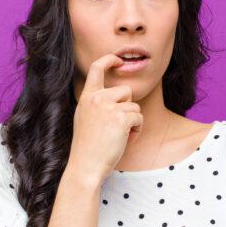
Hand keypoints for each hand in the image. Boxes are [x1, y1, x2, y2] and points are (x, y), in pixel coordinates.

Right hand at [69, 53, 143, 184]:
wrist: (85, 166)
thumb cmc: (88, 148)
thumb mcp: (85, 119)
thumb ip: (97, 104)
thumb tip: (120, 97)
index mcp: (86, 97)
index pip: (97, 68)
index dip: (109, 60)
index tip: (118, 61)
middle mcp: (96, 98)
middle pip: (126, 91)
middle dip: (128, 108)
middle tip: (119, 127)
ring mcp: (108, 106)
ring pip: (135, 106)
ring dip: (133, 122)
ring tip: (121, 136)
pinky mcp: (121, 117)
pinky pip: (139, 118)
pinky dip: (137, 130)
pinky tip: (126, 139)